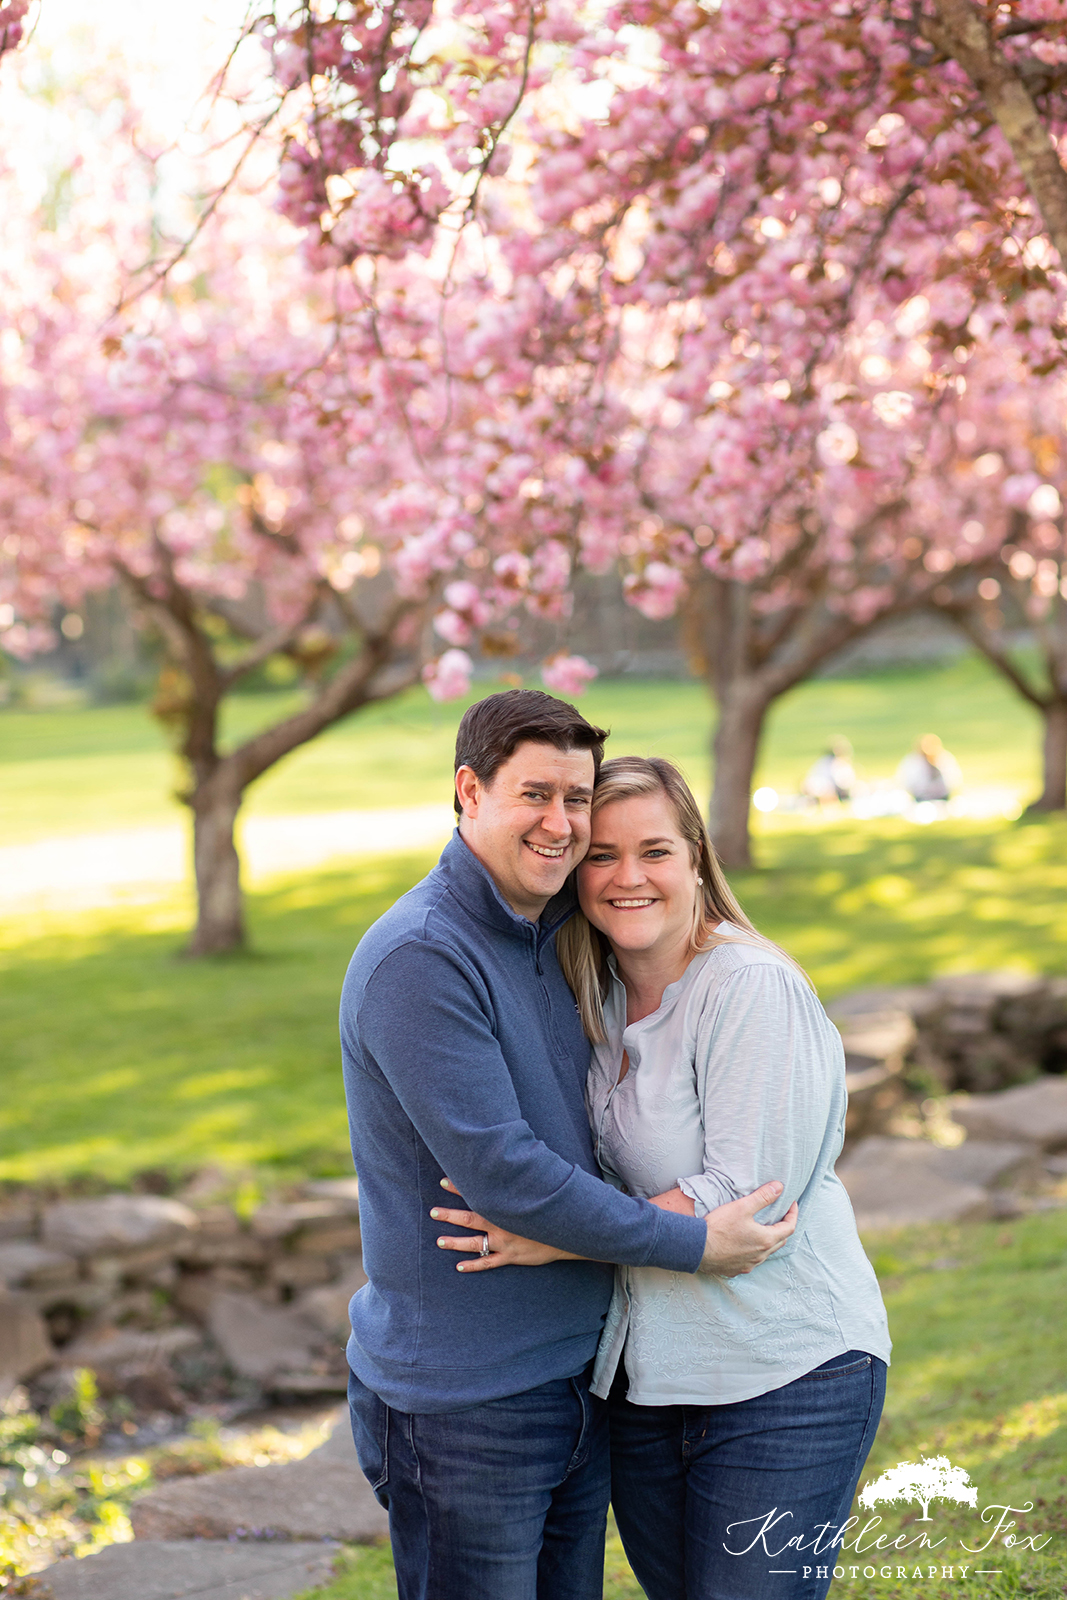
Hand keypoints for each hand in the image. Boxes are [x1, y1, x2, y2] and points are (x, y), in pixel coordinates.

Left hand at [430, 1179, 579, 1270]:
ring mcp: (505, 1243)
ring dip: (456, 1242)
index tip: (444, 1180)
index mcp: (506, 1205)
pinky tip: (459, 1267)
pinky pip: (488, 1264)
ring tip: (439, 1241)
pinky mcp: (510, 1257)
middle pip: (470, 1219)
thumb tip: (521, 1154)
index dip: (460, 1187)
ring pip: (475, 1244)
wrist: (569, 1233)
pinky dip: (473, 1266)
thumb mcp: (539, 1189)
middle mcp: (502, 1224)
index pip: (478, 1193)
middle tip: (433, 1212)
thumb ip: (524, 1177)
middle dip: (450, 1215)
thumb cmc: (553, 1207)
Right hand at [698, 1181, 797, 1276]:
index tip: (791, 1204)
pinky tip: (746, 1244)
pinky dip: (755, 1250)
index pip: (789, 1227)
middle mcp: (760, 1255)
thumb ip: (763, 1197)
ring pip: (766, 1252)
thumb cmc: (719, 1227)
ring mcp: (749, 1264)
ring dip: (769, 1240)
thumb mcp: (742, 1207)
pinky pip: (752, 1260)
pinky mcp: (737, 1269)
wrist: (697, 1248)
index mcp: (765, 1240)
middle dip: (783, 1227)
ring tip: (763, 1228)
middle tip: (780, 1215)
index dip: (793, 1214)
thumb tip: (779, 1187)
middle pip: (780, 1241)